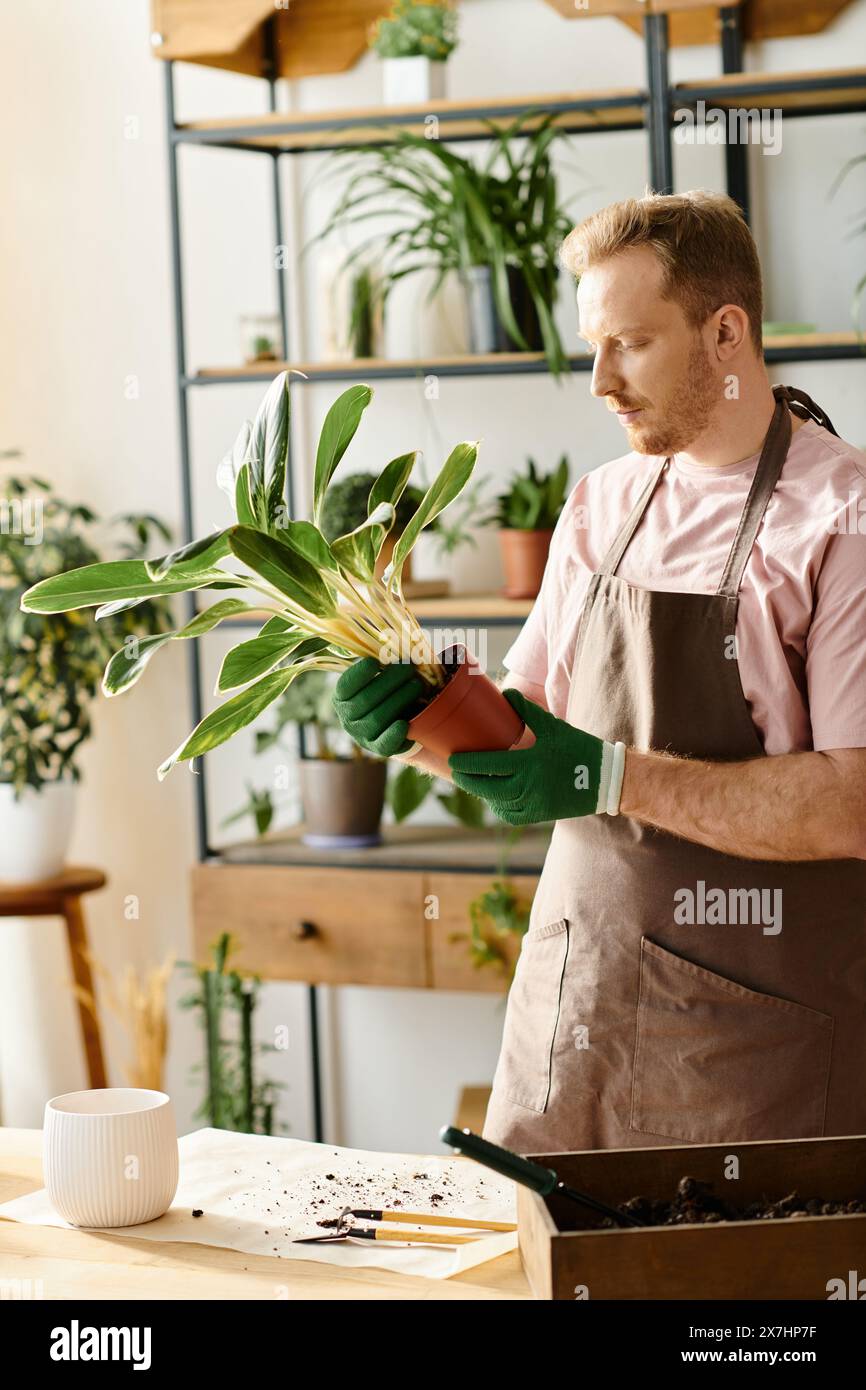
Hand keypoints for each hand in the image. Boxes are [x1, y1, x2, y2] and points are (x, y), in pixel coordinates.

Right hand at [332, 657, 424, 756]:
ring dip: (399, 700)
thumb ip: (382, 661)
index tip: (374, 662)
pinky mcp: (377, 748)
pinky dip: (394, 735)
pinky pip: (384, 744)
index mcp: (342, 696)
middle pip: (366, 699)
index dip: (358, 674)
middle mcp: (347, 716)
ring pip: (378, 718)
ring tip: (417, 685)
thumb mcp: (379, 675)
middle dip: (390, 682)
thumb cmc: (386, 690)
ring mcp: (361, 734)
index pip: (346, 685)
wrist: (394, 721)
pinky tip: (404, 724)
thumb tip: (394, 642)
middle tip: (410, 668)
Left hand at [448, 688, 622, 824]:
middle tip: (456, 771)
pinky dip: (499, 807)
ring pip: (497, 802)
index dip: (467, 764)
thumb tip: (506, 693)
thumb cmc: (579, 749)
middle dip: (468, 780)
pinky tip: (494, 798)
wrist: (606, 780)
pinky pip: (511, 815)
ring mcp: (534, 803)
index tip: (453, 759)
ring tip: (471, 782)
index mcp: (530, 762)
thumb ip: (528, 711)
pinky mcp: (540, 815)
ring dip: (482, 793)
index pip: (489, 765)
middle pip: (487, 787)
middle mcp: (529, 786)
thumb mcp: (554, 726)